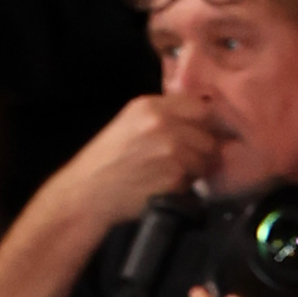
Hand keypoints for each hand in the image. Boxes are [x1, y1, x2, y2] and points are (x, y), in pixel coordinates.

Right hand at [62, 85, 227, 219]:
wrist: (89, 191)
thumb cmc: (108, 159)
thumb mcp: (130, 122)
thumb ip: (163, 115)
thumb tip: (198, 119)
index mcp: (150, 106)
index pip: (200, 107)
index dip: (204, 124)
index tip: (200, 134)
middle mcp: (162, 124)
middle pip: (208, 136)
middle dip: (202, 150)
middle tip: (188, 161)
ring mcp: (170, 151)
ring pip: (206, 160)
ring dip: (197, 170)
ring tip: (174, 174)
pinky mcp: (174, 177)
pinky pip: (196, 181)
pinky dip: (186, 186)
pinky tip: (166, 185)